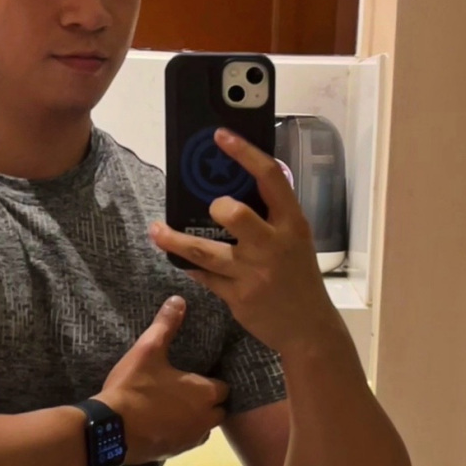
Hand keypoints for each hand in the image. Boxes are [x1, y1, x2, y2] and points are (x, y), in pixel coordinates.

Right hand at [96, 296, 229, 465]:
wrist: (111, 430)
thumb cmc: (134, 387)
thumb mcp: (148, 350)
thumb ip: (166, 325)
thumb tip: (179, 300)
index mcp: (204, 393)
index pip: (224, 386)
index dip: (214, 378)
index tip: (202, 370)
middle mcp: (204, 419)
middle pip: (219, 409)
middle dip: (209, 399)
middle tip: (190, 385)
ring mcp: (189, 439)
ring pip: (204, 426)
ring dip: (197, 416)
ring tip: (177, 403)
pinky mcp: (174, 452)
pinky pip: (186, 440)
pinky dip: (181, 430)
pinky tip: (162, 420)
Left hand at [149, 128, 337, 354]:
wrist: (309, 329)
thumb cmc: (298, 276)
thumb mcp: (295, 240)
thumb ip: (269, 216)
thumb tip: (227, 188)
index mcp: (291, 224)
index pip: (269, 178)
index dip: (243, 153)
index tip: (220, 136)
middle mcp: (273, 246)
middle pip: (234, 214)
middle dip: (216, 205)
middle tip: (209, 205)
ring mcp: (252, 273)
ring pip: (203, 251)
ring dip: (174, 239)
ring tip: (156, 230)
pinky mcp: (236, 297)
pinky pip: (203, 275)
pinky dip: (189, 266)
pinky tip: (178, 258)